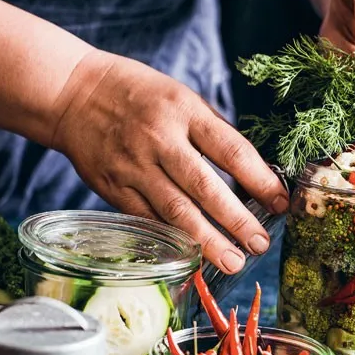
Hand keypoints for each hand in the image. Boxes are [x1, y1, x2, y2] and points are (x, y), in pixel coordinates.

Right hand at [52, 50, 288, 273]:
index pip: (231, 151)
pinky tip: (193, 256)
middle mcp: (160, 140)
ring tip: (233, 262)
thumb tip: (253, 173)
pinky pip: (149, 219)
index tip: (281, 203)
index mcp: (184, 112)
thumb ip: (213, 133)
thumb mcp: (182, 97)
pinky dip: (173, 239)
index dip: (260, 180)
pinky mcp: (114, 188)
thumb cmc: (139, 94)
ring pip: (175, 211)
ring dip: (208, 241)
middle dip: (237, 221)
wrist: (73, 93)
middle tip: (260, 244)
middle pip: (205, 187)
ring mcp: (134, 167)